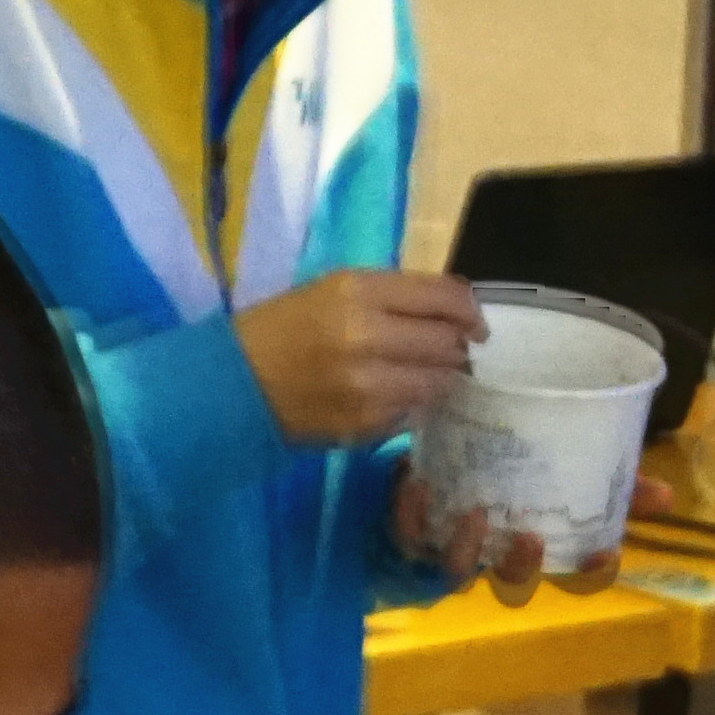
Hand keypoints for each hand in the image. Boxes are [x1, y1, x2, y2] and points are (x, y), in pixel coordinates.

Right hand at [239, 271, 483, 451]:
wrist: (240, 382)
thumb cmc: (287, 326)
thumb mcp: (335, 290)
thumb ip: (394, 296)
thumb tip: (455, 309)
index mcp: (358, 291)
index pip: (442, 298)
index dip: (469, 311)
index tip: (475, 323)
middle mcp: (367, 336)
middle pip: (448, 344)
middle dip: (457, 348)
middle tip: (452, 351)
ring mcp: (369, 385)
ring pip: (438, 383)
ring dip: (440, 378)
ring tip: (424, 373)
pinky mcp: (367, 423)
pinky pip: (414, 411)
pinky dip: (414, 402)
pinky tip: (395, 394)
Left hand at [391, 468, 621, 603]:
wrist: (435, 451)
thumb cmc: (505, 468)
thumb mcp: (560, 470)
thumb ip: (613, 482)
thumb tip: (667, 497)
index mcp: (532, 544)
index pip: (565, 574)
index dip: (585, 574)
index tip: (603, 555)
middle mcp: (491, 555)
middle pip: (508, 580)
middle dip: (520, 566)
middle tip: (532, 539)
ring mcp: (446, 546)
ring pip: (455, 569)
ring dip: (465, 547)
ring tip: (474, 513)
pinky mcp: (408, 527)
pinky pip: (405, 533)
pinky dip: (409, 512)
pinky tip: (418, 483)